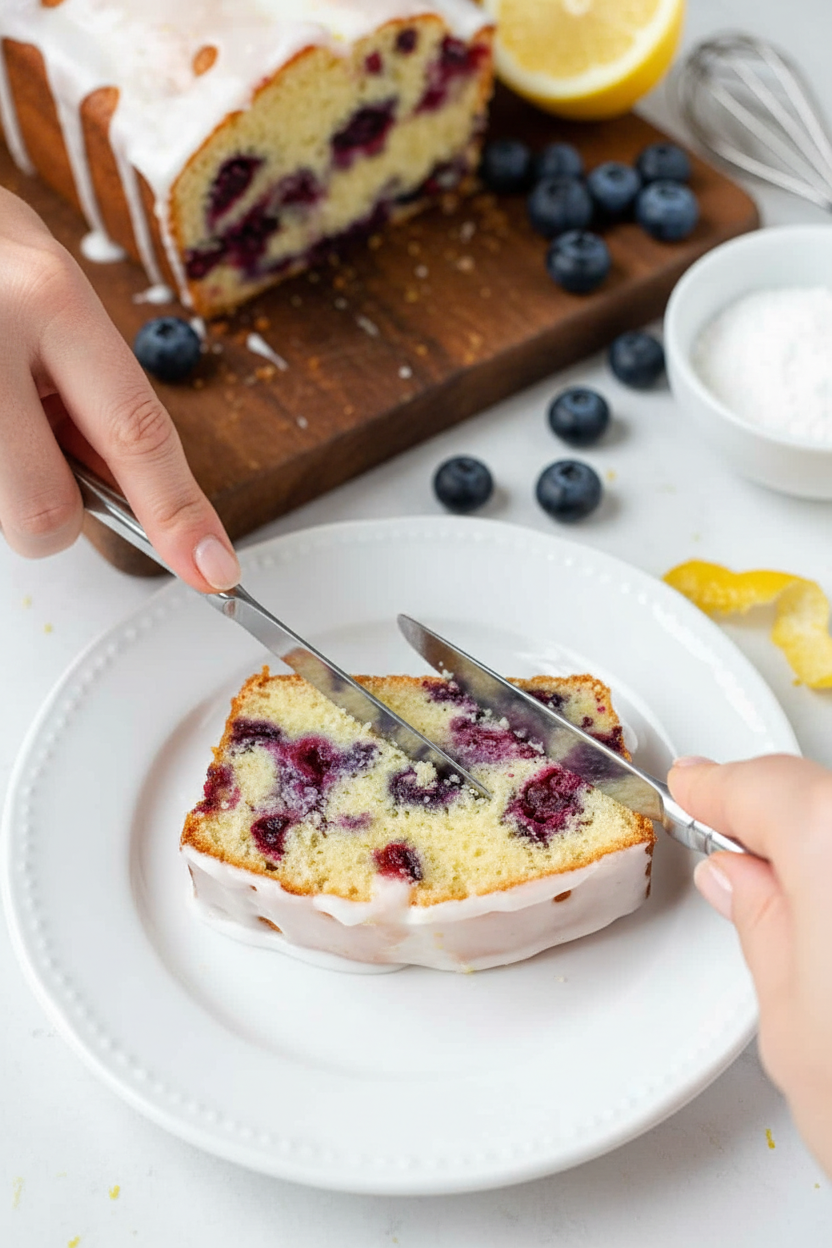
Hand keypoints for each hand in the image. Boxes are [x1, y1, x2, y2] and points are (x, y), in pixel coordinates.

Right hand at [0, 187, 239, 590]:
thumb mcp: (56, 301)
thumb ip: (97, 393)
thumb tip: (134, 494)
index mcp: (51, 300)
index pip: (136, 433)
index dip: (179, 515)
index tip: (212, 568)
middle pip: (44, 512)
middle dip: (51, 512)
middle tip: (37, 453)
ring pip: (0, 514)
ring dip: (8, 483)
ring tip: (2, 407)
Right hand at [669, 754, 831, 1176]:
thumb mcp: (799, 1032)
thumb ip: (765, 930)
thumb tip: (746, 885)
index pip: (770, 787)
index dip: (723, 787)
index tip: (699, 787)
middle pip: (828, 800)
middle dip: (782, 820)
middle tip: (738, 856)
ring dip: (830, 857)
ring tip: (806, 911)